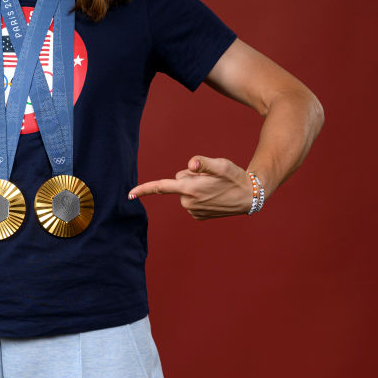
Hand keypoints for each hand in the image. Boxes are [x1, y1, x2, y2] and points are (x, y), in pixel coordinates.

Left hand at [127, 156, 251, 220]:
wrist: (249, 197)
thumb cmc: (234, 177)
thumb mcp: (221, 164)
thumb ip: (203, 162)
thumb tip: (190, 165)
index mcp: (190, 189)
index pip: (161, 187)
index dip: (143, 190)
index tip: (128, 195)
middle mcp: (188, 202)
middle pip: (179, 181)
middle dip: (190, 177)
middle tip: (211, 178)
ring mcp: (193, 211)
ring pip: (186, 190)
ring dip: (197, 186)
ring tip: (215, 187)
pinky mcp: (198, 216)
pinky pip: (192, 199)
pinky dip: (200, 195)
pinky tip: (215, 195)